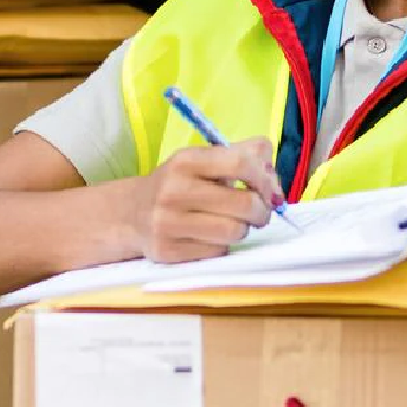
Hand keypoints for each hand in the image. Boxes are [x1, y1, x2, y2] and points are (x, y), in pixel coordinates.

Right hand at [126, 138, 284, 262]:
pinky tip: (208, 237)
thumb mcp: (205, 160)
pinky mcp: (167, 250)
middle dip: (261, 210)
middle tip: (257, 212)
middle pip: (245, 203)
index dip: (264, 178)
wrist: (131, 213)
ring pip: (235, 231)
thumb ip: (245, 155)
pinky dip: (221, 245)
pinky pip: (217, 251)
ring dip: (241, 230)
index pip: (241, 164)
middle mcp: (174, 190)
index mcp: (186, 160)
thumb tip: (275, 182)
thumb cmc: (180, 185)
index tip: (268, 188)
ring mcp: (167, 223)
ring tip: (231, 223)